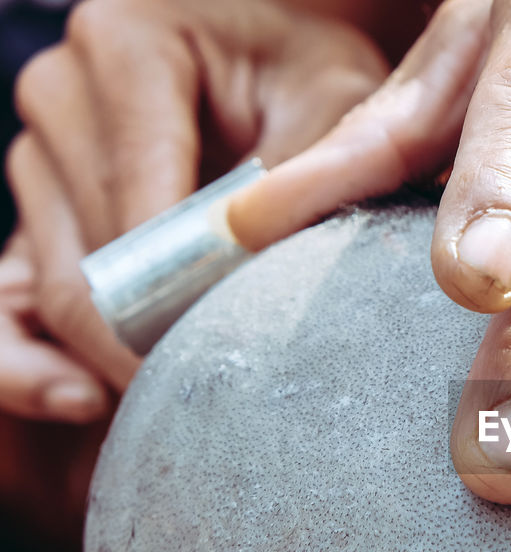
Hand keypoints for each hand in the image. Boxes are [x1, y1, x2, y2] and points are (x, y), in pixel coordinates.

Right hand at [3, 0, 390, 409]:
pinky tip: (86, 401)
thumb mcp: (332, 99)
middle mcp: (58, 92)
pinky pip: (13, 299)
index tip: (228, 363)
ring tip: (184, 400)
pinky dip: (40, 361)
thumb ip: (306, 176)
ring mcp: (38, 151)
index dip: (183, 300)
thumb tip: (267, 270)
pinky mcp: (37, 204)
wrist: (269, 50)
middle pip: (87, 260)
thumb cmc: (307, 70)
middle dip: (149, 339)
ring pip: (51, 289)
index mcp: (123, 43)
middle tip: (215, 401)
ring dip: (116, 352)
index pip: (141, 205)